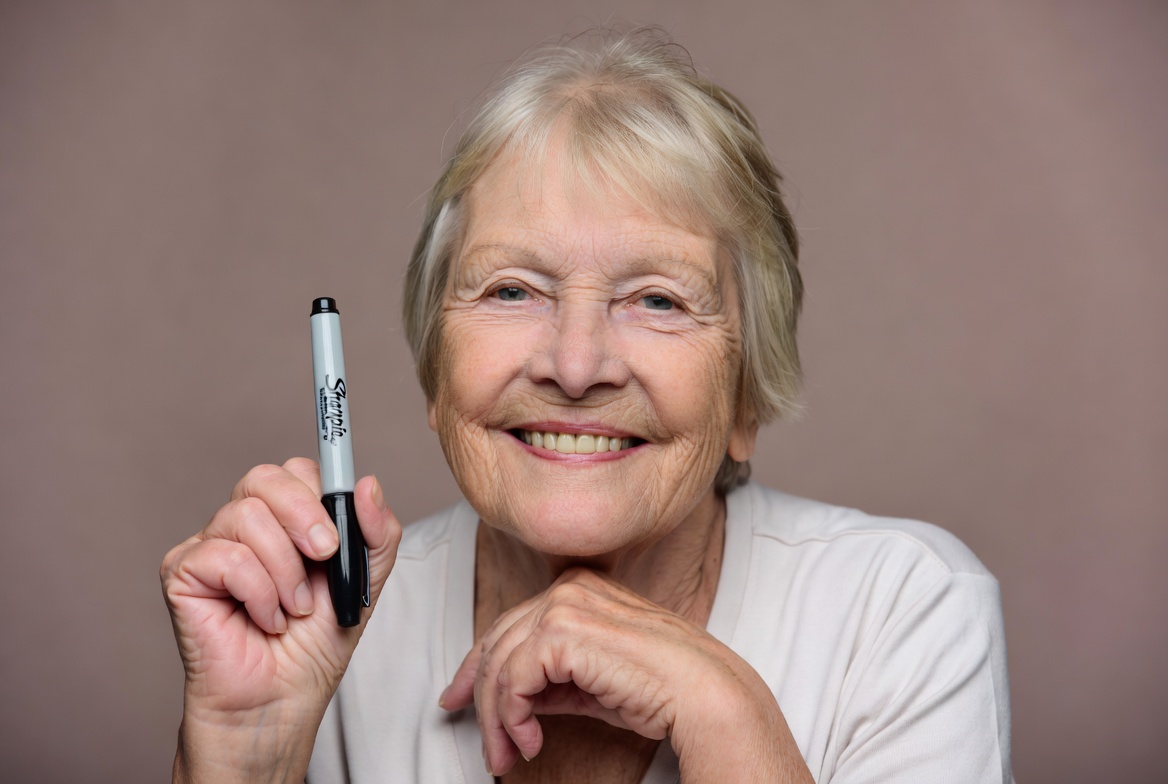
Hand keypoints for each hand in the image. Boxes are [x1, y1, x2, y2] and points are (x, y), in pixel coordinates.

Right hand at [160, 458, 401, 781]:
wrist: (281, 701)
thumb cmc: (314, 647)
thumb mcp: (363, 584)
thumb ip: (376, 533)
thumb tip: (367, 483)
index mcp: (287, 520)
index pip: (299, 470)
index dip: (323, 490)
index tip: (342, 527)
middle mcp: (246, 525)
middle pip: (266, 477)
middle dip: (305, 515)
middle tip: (324, 556)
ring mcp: (211, 545)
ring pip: (247, 515)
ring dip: (285, 570)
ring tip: (293, 609)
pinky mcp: (182, 572)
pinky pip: (225, 556)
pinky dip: (258, 592)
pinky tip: (263, 620)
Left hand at [440, 568, 811, 781]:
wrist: (702, 692)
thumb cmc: (660, 688)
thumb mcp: (591, 681)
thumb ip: (551, 678)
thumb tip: (512, 699)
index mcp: (578, 588)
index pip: (508, 626)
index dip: (474, 668)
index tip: (458, 701)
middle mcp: (567, 588)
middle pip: (495, 644)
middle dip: (479, 700)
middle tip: (487, 746)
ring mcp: (563, 605)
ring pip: (498, 665)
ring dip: (497, 721)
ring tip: (508, 755)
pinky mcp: (560, 633)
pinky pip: (512, 681)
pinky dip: (512, 719)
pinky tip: (531, 743)